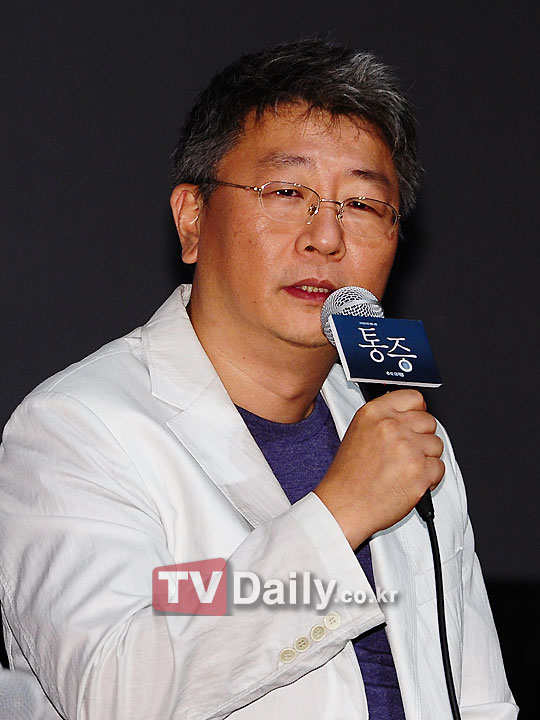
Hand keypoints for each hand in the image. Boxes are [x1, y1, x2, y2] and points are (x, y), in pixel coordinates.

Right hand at [314, 389, 444, 548]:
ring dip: (426, 458)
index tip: (415, 421)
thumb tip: (412, 412)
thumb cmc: (348, 477)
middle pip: (429, 421)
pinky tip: (409, 482)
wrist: (344, 506)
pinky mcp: (420, 472)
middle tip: (405, 453)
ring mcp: (408, 449)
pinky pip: (439, 468)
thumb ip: (384, 419)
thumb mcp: (358, 433)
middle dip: (421, 438)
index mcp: (373, 413)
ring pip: (437, 445)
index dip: (417, 411)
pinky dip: (429, 478)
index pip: (413, 397)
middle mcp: (391, 427)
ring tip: (404, 470)